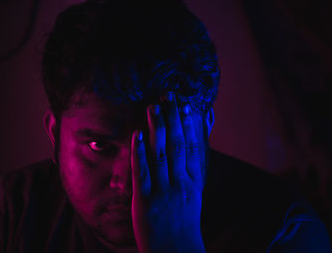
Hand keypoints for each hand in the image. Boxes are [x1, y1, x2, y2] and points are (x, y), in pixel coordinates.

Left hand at [131, 92, 205, 252]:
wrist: (176, 251)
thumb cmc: (183, 222)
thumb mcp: (193, 195)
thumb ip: (191, 170)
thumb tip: (192, 146)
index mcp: (193, 182)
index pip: (192, 147)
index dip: (189, 124)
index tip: (185, 104)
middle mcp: (180, 183)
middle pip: (176, 144)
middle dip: (172, 118)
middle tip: (168, 95)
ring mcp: (163, 191)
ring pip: (160, 154)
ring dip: (156, 128)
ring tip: (152, 107)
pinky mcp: (145, 201)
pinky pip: (142, 172)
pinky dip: (140, 151)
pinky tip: (137, 134)